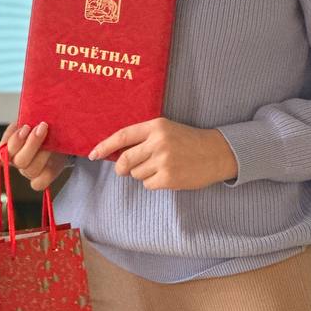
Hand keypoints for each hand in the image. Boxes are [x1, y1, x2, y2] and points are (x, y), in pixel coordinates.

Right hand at [1, 119, 68, 191]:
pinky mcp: (43, 178)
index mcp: (9, 148)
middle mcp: (17, 161)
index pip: (3, 151)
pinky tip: (53, 155)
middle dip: (31, 144)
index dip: (15, 141)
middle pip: (19, 161)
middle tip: (42, 127)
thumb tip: (27, 120)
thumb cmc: (40, 123)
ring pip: (30, 170)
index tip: (26, 126)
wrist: (58, 131)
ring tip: (51, 139)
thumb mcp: (31, 119)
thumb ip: (24, 119)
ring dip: (42, 153)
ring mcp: (29, 171)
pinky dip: (46, 173)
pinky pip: (39, 183)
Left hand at [89, 118, 237, 190]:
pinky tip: (167, 175)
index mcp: (155, 126)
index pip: (122, 136)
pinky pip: (147, 184)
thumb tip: (116, 155)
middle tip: (130, 168)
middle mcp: (157, 142)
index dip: (104, 146)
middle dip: (123, 167)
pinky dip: (153, 183)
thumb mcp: (166, 130)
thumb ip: (143, 138)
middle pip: (125, 160)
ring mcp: (163, 160)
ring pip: (136, 174)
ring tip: (161, 167)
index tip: (93, 155)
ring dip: (143, 174)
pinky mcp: (169, 177)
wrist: (217, 153)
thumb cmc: (188, 141)